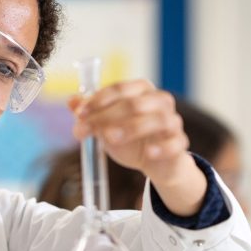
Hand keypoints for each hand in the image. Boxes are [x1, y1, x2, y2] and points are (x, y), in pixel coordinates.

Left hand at [69, 80, 206, 214]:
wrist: (154, 161)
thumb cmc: (129, 138)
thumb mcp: (106, 125)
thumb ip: (90, 113)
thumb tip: (71, 101)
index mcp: (141, 91)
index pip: (120, 89)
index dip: (98, 100)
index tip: (79, 114)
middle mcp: (159, 102)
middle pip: (135, 104)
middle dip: (106, 117)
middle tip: (84, 130)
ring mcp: (172, 121)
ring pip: (158, 120)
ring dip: (133, 128)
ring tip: (111, 138)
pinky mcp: (180, 143)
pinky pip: (176, 142)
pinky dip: (163, 147)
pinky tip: (149, 153)